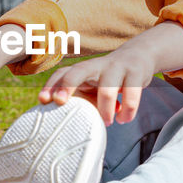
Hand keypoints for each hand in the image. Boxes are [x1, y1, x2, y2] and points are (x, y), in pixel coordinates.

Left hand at [39, 46, 155, 125]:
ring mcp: (116, 68)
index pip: (63, 73)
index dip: (51, 85)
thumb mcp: (93, 83)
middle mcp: (97, 66)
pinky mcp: (135, 73)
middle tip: (60, 102)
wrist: (139, 56)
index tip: (43, 100)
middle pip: (78, 72)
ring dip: (105, 111)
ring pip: (107, 91)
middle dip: (67, 85)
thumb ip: (81, 99)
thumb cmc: (108, 77)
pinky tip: (124, 118)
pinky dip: (127, 111)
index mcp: (83, 69)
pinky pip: (130, 96)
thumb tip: (66, 126)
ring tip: (107, 122)